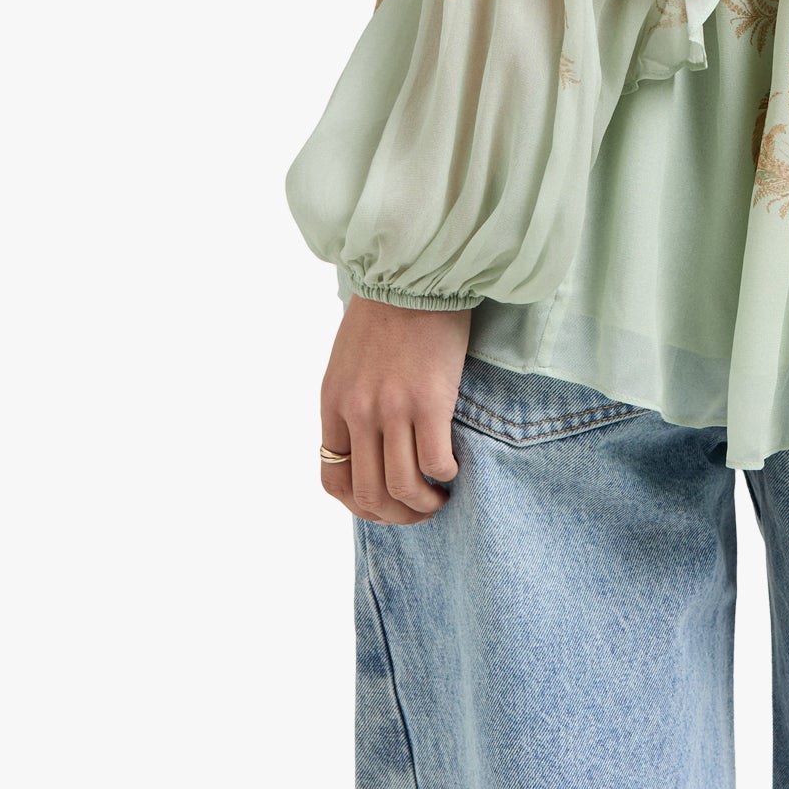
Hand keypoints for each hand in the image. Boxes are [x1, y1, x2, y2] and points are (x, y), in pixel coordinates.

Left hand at [319, 296, 471, 525]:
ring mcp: (392, 409)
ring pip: (403, 486)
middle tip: (420, 509)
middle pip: (369, 494)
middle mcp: (358, 413)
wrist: (414, 273)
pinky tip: (454, 467)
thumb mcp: (349, 361)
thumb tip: (368, 443)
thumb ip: (352, 401)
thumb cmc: (387, 311)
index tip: (385, 504)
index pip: (334, 478)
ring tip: (441, 496)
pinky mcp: (429, 400)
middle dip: (397, 515)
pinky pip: (435, 460)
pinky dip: (446, 474)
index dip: (360, 505)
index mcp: (333, 403)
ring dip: (424, 503)